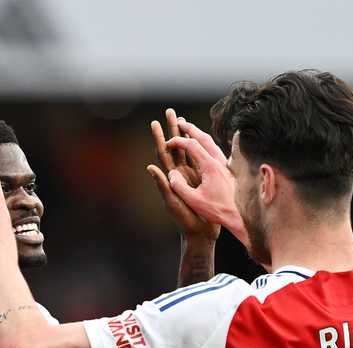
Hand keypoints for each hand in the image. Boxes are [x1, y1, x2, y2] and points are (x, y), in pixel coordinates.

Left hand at [146, 108, 219, 241]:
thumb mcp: (172, 201)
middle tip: (170, 112)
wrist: (201, 231)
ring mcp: (191, 175)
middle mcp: (180, 173)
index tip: (155, 123)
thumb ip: (162, 185)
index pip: (164, 154)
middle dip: (172, 129)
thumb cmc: (184, 219)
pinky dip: (198, 148)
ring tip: (183, 121)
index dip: (159, 138)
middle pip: (175, 147)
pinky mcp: (202, 179)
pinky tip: (199, 138)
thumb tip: (150, 168)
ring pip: (188, 151)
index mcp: (171, 177)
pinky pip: (199, 160)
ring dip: (185, 136)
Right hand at [164, 120, 250, 247]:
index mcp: (210, 166)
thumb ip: (179, 186)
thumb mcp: (193, 200)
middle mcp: (219, 162)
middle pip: (203, 137)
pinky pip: (217, 151)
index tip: (167, 144)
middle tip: (179, 122)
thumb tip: (171, 173)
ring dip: (199, 134)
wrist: (238, 216)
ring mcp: (225, 165)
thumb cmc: (216, 210)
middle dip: (190, 128)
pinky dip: (208, 144)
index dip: (177, 142)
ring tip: (190, 131)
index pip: (191, 145)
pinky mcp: (228, 170)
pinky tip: (206, 147)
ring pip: (212, 143)